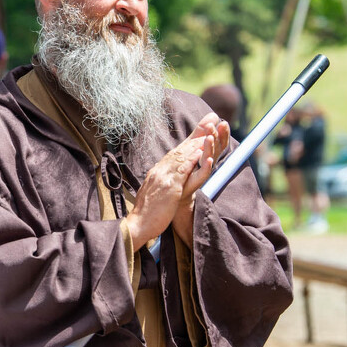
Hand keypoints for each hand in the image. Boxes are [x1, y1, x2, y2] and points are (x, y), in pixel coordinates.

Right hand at [126, 114, 227, 249]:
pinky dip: (192, 160)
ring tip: (209, 131)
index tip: (201, 130)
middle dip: (196, 135)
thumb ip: (162, 184)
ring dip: (197, 143)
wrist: (137, 226)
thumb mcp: (155, 193)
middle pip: (180, 150)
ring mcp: (164, 178)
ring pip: (183, 156)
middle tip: (210, 121)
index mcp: (157, 172)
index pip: (175, 153)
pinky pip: (183, 171)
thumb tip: (168, 180)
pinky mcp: (170, 188)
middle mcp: (160, 171)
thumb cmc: (147, 214)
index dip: (189, 141)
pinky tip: (201, 152)